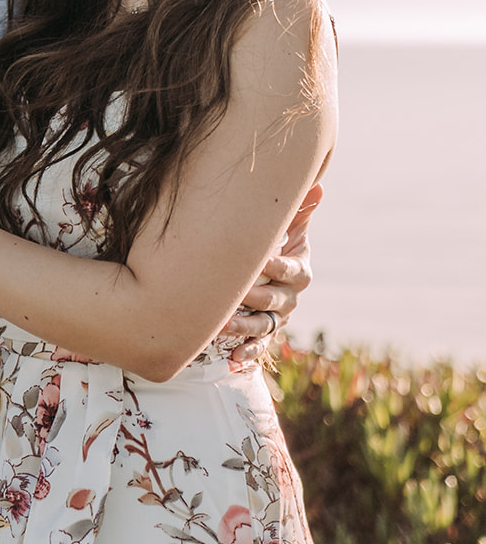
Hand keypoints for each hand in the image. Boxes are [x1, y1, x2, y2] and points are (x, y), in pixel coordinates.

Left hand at [221, 182, 319, 361]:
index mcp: (298, 271)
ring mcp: (277, 317)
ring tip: (224, 325)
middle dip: (255, 296)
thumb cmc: (277, 244)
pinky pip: (258, 346)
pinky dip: (247, 353)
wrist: (270, 273)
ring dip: (245, 327)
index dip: (277, 266)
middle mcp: (290, 297)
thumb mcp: (289, 228)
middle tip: (234, 292)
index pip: (290, 270)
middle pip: (275, 300)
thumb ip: (299, 211)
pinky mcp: (263, 333)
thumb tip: (319, 185)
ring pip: (264, 325)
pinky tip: (233, 358)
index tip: (261, 261)